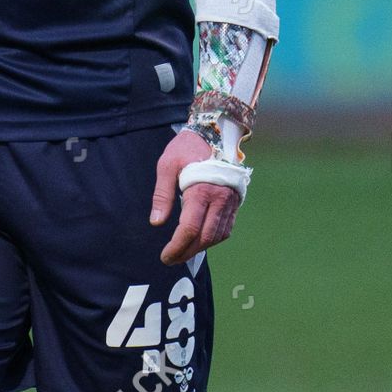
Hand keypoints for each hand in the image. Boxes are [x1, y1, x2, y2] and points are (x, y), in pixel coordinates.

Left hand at [150, 129, 241, 263]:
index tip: (165, 256)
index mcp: (201, 190)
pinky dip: (213, 238)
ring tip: (183, 252)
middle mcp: (220, 198)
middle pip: (205, 237)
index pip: (189, 228)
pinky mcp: (235, 202)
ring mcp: (231, 201)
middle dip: (187, 252)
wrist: (215, 132)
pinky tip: (199, 240)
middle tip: (171, 259)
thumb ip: (162, 195)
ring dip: (200, 248)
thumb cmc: (187, 147)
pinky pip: (226, 228)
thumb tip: (156, 222)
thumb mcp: (167, 165)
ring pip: (218, 235)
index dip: (177, 246)